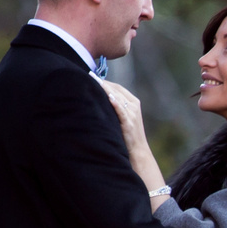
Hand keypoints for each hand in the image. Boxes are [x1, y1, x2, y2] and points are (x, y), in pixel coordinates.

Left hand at [97, 78, 167, 198]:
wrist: (138, 153)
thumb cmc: (128, 136)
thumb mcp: (123, 118)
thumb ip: (115, 108)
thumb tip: (100, 99)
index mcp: (134, 102)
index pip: (117, 87)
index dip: (104, 82)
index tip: (91, 77)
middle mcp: (134, 106)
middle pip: (116, 90)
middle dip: (102, 83)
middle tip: (88, 75)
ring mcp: (132, 114)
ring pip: (118, 97)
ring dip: (105, 89)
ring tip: (93, 81)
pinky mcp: (130, 123)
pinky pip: (121, 110)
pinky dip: (115, 103)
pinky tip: (108, 96)